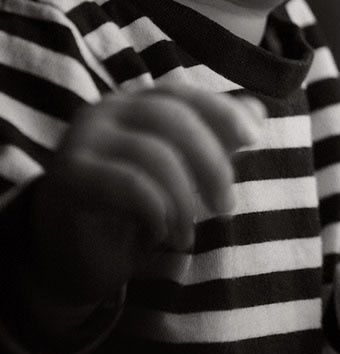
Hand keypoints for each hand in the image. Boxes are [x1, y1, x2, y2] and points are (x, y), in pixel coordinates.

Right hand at [27, 86, 263, 311]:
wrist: (72, 258)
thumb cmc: (132, 211)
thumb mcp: (181, 175)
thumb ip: (214, 142)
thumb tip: (258, 111)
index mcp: (134, 105)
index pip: (183, 94)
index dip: (222, 111)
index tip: (254, 139)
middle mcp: (105, 111)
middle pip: (171, 118)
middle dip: (210, 163)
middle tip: (226, 206)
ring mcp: (82, 139)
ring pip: (153, 152)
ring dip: (183, 198)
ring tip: (188, 235)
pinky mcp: (68, 175)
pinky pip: (128, 183)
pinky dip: (157, 210)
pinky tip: (162, 235)